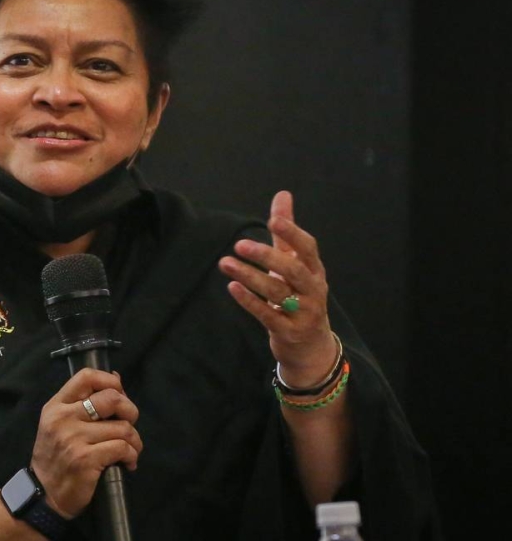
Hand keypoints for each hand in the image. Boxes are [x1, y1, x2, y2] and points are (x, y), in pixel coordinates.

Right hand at [30, 368, 141, 518]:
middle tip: (129, 423)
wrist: (44, 494)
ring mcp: (74, 438)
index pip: (86, 377)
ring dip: (134, 440)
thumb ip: (81, 402)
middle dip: (130, 410)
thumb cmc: (55, 457)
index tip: (120, 394)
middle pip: (111, 399)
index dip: (110, 381)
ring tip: (131, 449)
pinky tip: (127, 462)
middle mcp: (63, 418)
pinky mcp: (87, 459)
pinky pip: (123, 448)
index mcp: (56, 406)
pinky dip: (132, 455)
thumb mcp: (58, 423)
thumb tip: (116, 378)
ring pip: (123, 427)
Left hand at [218, 191, 336, 385]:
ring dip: (249, 277)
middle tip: (239, 244)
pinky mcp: (288, 332)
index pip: (307, 248)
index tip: (273, 219)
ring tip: (225, 263)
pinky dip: (250, 302)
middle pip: (293, 270)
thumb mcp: (295, 264)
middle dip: (267, 256)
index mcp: (314, 270)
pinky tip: (232, 288)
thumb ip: (286, 232)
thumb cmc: (299, 296)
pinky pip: (268, 315)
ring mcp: (303, 313)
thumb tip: (282, 194)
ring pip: (277, 292)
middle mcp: (313, 290)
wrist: (310, 346)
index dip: (293, 233)